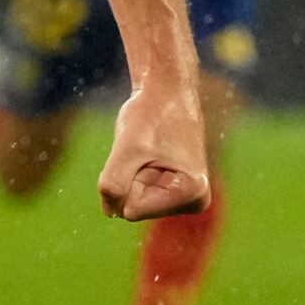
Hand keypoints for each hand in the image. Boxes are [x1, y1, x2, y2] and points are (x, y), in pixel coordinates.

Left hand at [97, 78, 208, 221]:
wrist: (166, 92)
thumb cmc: (149, 115)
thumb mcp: (126, 149)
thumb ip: (113, 183)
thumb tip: (110, 212)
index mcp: (191, 194)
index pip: (132, 210)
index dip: (126, 180)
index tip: (144, 152)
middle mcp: (193, 202)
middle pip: (134, 208)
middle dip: (129, 179)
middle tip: (144, 150)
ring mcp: (184, 198)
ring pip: (133, 201)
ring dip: (131, 174)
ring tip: (148, 151)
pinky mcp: (173, 192)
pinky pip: (136, 192)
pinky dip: (134, 172)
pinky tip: (149, 154)